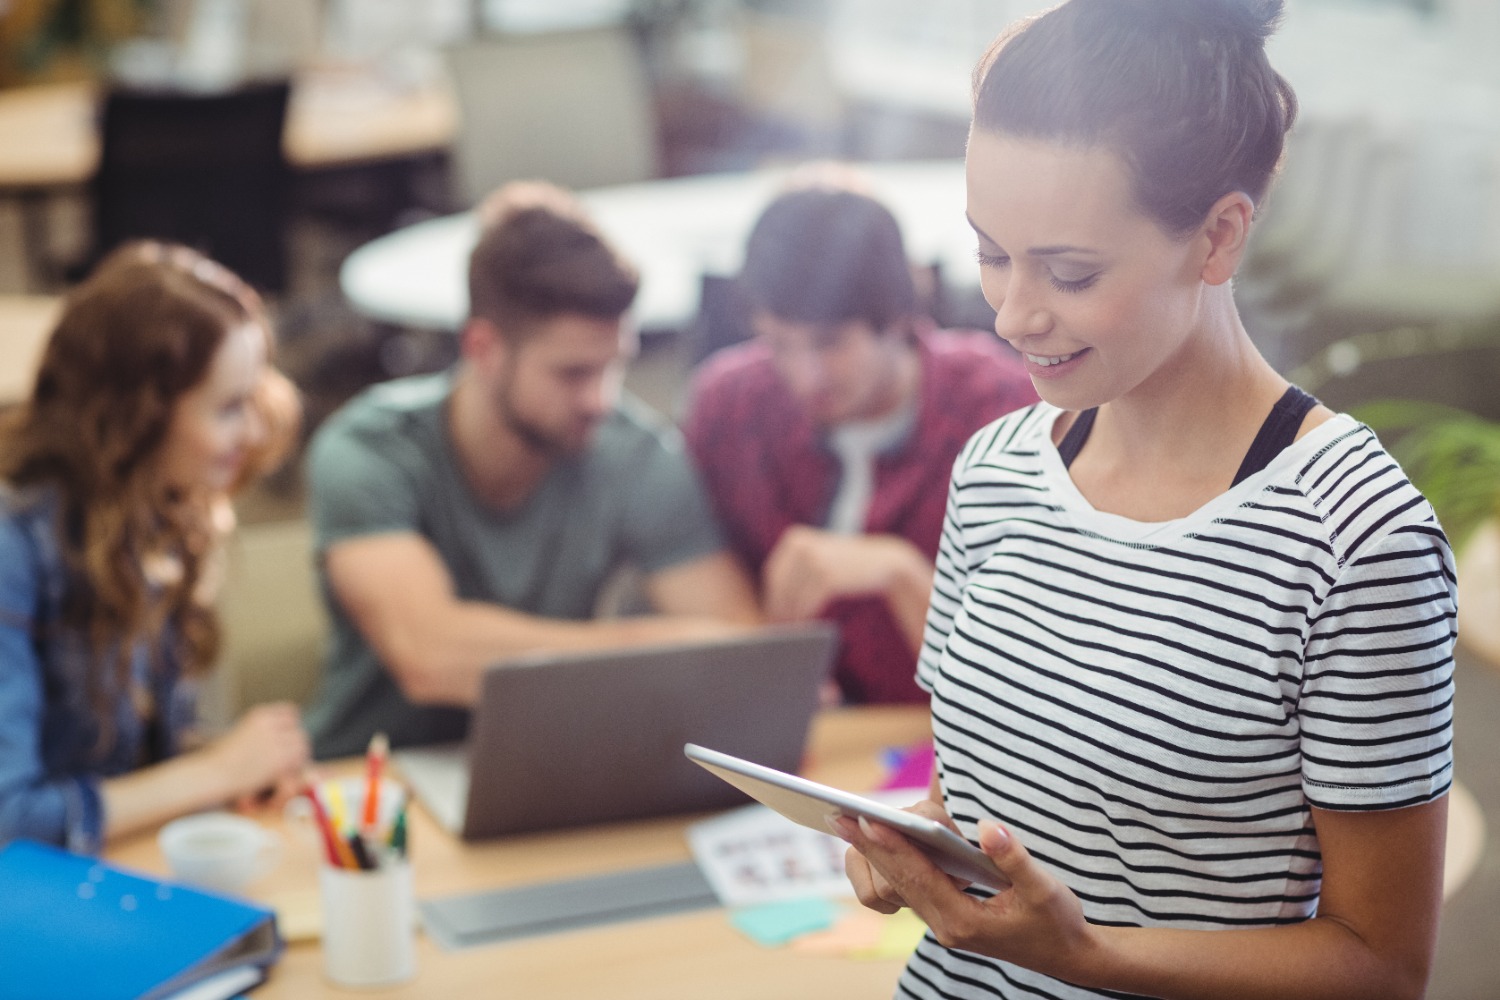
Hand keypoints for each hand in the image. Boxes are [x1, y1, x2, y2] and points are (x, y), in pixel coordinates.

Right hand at [204, 702, 310, 805]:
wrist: (211, 774)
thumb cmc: (220, 761)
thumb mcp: (242, 735)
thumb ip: (263, 734)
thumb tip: (286, 740)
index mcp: (260, 715)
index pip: (291, 712)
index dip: (290, 727)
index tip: (286, 740)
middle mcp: (271, 724)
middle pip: (299, 731)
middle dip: (295, 746)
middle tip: (287, 761)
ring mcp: (277, 740)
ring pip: (302, 746)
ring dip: (297, 759)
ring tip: (284, 772)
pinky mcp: (281, 759)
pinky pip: (299, 762)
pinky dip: (293, 772)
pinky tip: (280, 780)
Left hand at [762, 526, 919, 622]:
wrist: (884, 561)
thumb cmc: (847, 565)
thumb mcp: (818, 556)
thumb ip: (795, 570)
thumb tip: (769, 603)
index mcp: (794, 538)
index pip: (773, 574)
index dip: (772, 598)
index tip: (773, 617)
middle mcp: (801, 545)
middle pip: (780, 587)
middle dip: (779, 611)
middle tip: (780, 631)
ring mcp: (814, 560)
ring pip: (793, 598)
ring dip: (792, 618)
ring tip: (793, 633)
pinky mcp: (827, 576)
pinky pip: (808, 603)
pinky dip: (805, 618)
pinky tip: (807, 629)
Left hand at [835, 813, 1094, 979]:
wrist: (1070, 957)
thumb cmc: (1059, 921)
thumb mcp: (1044, 888)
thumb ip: (1014, 858)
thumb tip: (987, 828)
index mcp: (965, 922)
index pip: (920, 877)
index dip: (893, 846)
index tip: (866, 820)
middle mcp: (947, 927)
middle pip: (900, 882)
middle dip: (870, 848)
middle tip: (838, 816)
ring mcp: (945, 926)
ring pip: (901, 887)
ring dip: (877, 856)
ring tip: (849, 824)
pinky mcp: (948, 919)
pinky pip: (913, 889)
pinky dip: (895, 864)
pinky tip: (880, 843)